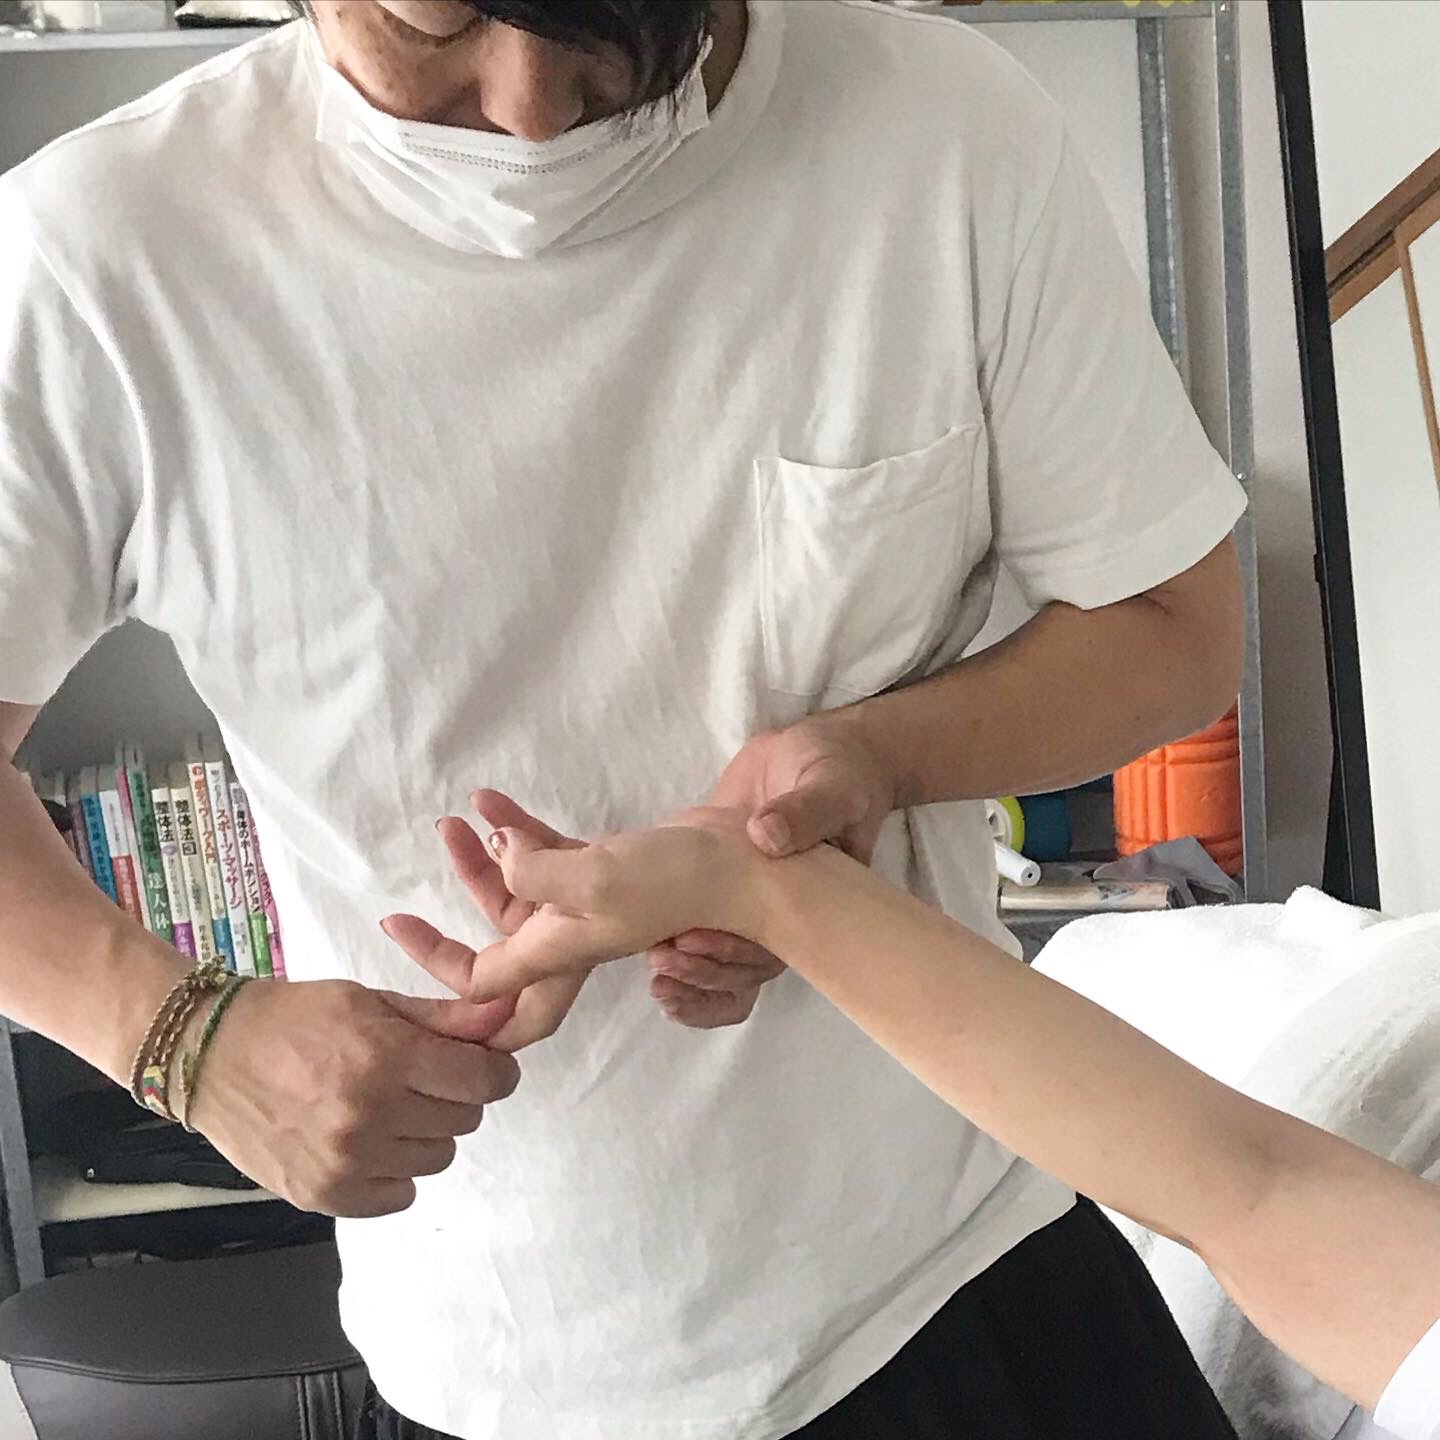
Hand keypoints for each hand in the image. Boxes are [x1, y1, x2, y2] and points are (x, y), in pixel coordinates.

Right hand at [186, 975, 519, 1217]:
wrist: (210, 1054)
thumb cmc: (295, 1017)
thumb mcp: (372, 1000)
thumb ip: (444, 1018)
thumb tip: (506, 1018)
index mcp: (386, 1057)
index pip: (484, 1082)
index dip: (493, 1070)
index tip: (480, 1064)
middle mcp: (370, 1115)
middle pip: (465, 1119)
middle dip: (454, 1095)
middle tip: (419, 1078)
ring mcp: (346, 1162)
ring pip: (437, 1157)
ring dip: (425, 1133)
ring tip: (386, 1106)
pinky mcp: (325, 1195)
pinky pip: (399, 1195)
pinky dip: (394, 1171)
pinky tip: (368, 1140)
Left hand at [381, 810, 768, 1002]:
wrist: (744, 866)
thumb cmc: (674, 879)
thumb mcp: (593, 876)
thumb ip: (533, 871)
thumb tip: (501, 855)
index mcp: (557, 951)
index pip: (479, 983)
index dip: (433, 967)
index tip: (396, 924)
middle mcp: (565, 936)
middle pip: (492, 939)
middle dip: (459, 897)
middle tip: (437, 844)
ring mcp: (585, 905)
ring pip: (518, 891)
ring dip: (487, 855)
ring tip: (462, 814)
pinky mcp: (605, 873)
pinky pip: (548, 859)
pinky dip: (522, 833)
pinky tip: (496, 801)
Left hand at [650, 712, 896, 1026]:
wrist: (817, 754)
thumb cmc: (838, 775)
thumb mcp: (832, 790)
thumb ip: (805, 812)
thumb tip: (766, 838)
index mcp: (812, 906)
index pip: (773, 953)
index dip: (732, 957)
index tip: (692, 941)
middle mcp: (778, 915)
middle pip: (741, 970)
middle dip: (700, 972)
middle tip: (663, 957)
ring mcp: (744, 902)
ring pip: (719, 961)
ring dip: (685, 973)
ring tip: (654, 964)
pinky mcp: (714, 881)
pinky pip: (695, 924)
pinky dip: (673, 944)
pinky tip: (643, 949)